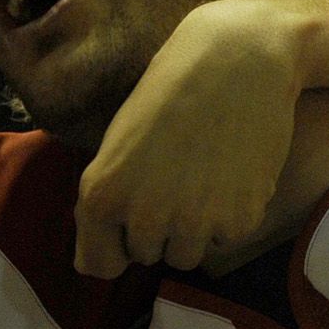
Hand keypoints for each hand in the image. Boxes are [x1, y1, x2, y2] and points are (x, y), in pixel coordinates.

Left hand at [73, 0, 298, 276]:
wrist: (237, 59)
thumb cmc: (171, 93)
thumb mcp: (117, 144)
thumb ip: (105, 203)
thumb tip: (90, 269)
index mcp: (101, 196)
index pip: (98, 265)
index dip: (116, 241)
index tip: (132, 214)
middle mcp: (143, 218)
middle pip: (149, 256)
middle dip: (160, 227)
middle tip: (178, 175)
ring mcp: (192, 223)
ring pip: (188, 255)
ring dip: (196, 227)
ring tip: (204, 174)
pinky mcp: (238, 220)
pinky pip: (226, 238)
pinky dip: (232, 213)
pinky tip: (232, 171)